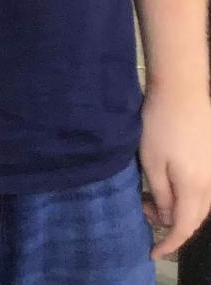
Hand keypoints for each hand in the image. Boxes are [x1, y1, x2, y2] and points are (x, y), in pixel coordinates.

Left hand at [140, 86, 210, 256]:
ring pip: (198, 205)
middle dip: (170, 223)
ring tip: (150, 195)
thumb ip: (162, 194)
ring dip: (177, 208)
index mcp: (195, 189)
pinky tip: (166, 183)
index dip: (169, 244)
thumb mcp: (151, 162)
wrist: (182, 91)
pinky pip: (201, 190)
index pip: (184, 228)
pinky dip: (185, 195)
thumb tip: (168, 218)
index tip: (152, 253)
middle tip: (144, 208)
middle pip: (194, 218)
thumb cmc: (161, 125)